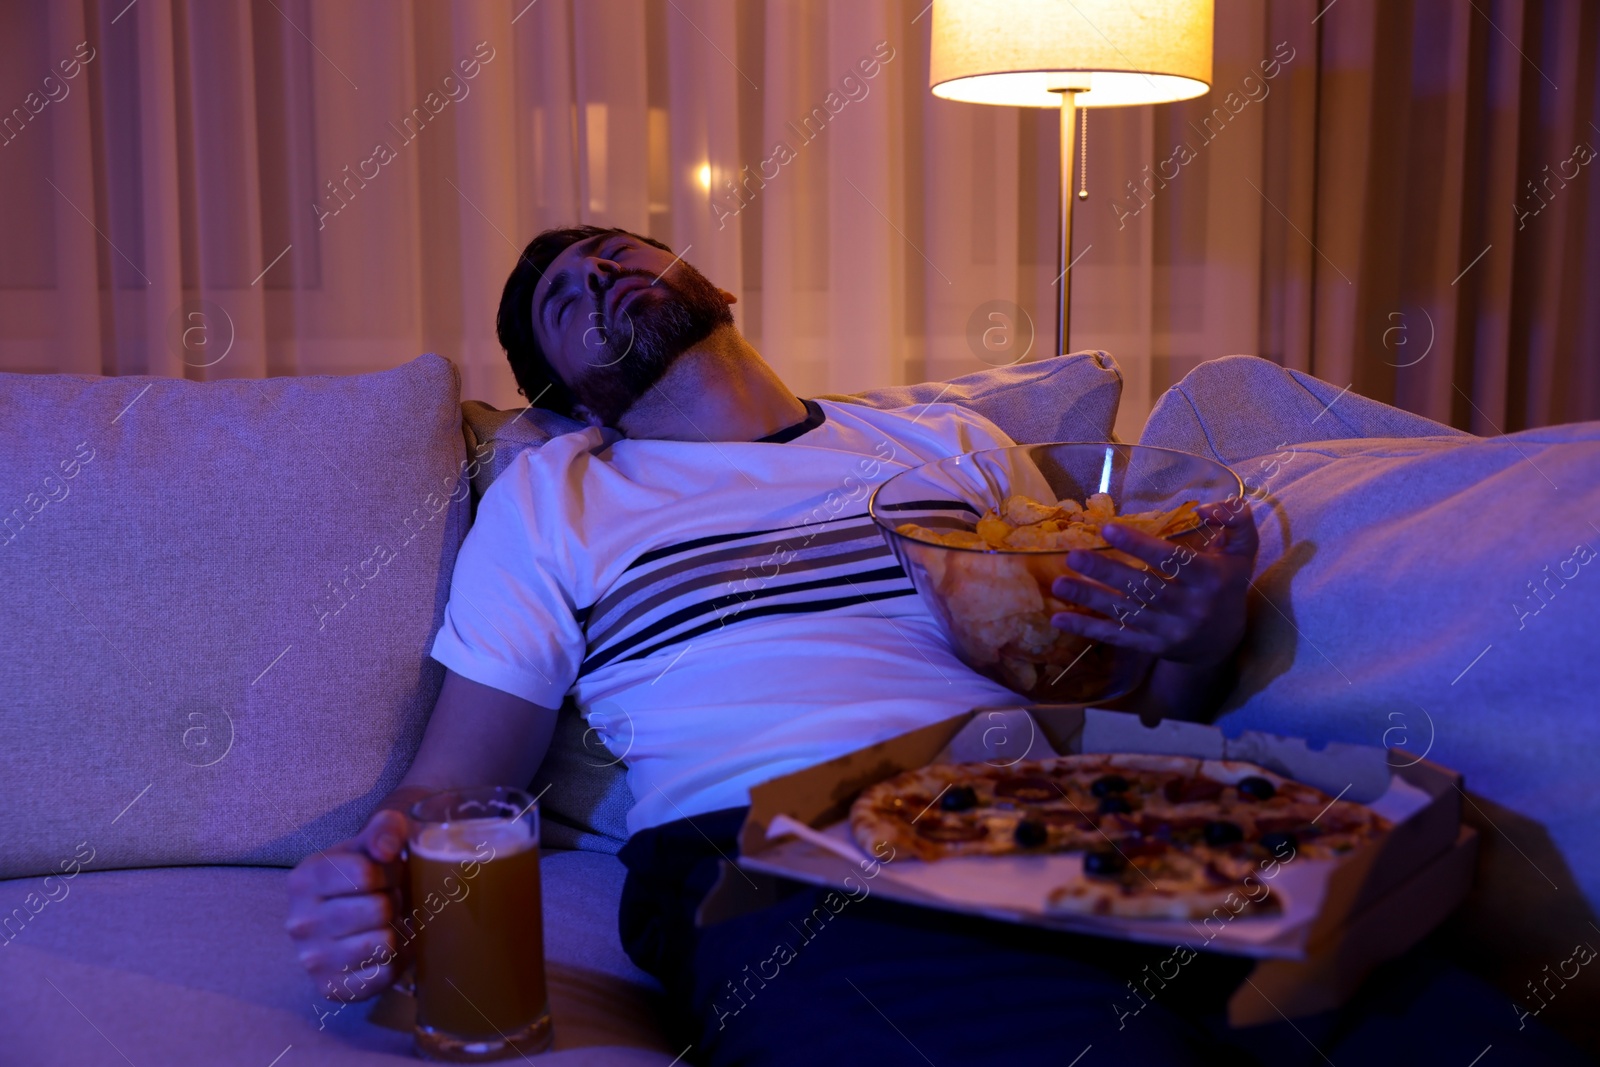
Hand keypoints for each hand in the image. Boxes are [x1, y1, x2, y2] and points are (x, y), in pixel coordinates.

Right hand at [285, 807, 410, 1001]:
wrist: (356, 911)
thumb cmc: (367, 872)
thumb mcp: (374, 840)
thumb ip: (386, 828)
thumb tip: (387, 849)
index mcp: (304, 879)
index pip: (365, 874)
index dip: (390, 871)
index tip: (387, 873)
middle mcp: (299, 922)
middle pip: (379, 910)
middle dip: (395, 901)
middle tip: (389, 899)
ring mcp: (312, 960)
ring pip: (385, 944)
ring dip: (397, 930)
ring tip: (385, 922)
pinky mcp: (331, 989)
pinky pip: (384, 975)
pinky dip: (397, 960)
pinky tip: (384, 947)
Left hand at [1049, 498, 1257, 666]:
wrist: (1223, 639)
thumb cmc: (1226, 583)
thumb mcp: (1241, 550)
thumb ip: (1235, 520)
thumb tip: (1206, 507)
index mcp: (1210, 578)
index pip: (1172, 561)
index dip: (1140, 545)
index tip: (1107, 529)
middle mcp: (1190, 607)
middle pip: (1143, 588)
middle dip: (1106, 571)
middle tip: (1072, 555)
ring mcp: (1170, 631)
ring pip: (1126, 613)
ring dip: (1089, 599)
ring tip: (1058, 583)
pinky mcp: (1152, 647)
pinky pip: (1117, 637)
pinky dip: (1088, 629)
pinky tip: (1059, 619)